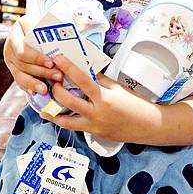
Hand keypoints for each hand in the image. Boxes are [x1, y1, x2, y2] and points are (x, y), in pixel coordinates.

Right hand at [3, 16, 63, 94]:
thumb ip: (42, 28)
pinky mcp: (15, 70)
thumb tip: (52, 36)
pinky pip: (20, 82)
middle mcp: (9, 50)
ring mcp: (11, 61)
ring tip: (46, 89)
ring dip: (34, 83)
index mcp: (14, 36)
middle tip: (57, 76)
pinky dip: (29, 87)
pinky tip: (36, 92)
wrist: (31, 28)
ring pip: (20, 76)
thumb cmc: (37, 24)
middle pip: (23, 65)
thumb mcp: (38, 21)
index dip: (36, 58)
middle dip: (41, 72)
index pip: (22, 50)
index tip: (51, 62)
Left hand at [42, 54, 159, 143]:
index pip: (82, 80)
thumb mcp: (118, 88)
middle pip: (68, 101)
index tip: (59, 59)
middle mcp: (97, 113)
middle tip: (52, 80)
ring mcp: (94, 126)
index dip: (69, 68)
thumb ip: (100, 80)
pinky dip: (64, 121)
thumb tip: (85, 70)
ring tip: (44, 105)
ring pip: (66, 121)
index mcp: (104, 98)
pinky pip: (74, 127)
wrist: (149, 126)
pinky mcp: (93, 134)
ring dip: (53, 112)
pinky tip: (56, 116)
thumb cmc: (136, 105)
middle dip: (56, 90)